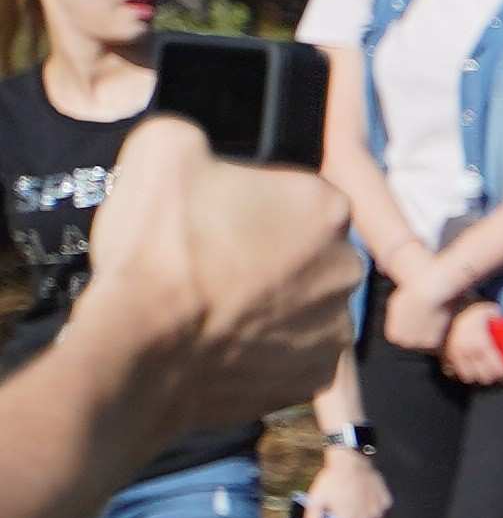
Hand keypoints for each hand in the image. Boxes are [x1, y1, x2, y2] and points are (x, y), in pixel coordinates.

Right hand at [73, 128, 354, 435]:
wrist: (139, 346)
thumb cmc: (156, 245)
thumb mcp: (163, 150)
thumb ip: (197, 138)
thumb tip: (201, 152)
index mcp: (326, 205)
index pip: (296, 194)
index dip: (250, 204)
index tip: (214, 219)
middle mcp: (348, 267)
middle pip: (307, 252)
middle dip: (267, 255)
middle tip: (210, 263)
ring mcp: (336, 329)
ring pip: (302, 305)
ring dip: (269, 304)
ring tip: (210, 307)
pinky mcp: (315, 379)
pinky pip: (291, 355)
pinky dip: (262, 351)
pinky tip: (221, 343)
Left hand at [306, 443, 389, 517]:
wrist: (350, 460)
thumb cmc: (332, 480)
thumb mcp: (315, 500)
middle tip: (344, 508)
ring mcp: (379, 511)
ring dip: (363, 516)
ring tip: (354, 501)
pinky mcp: (386, 502)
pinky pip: (381, 512)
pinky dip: (373, 508)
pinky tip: (364, 497)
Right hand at [435, 302, 502, 386]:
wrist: (450, 308)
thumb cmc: (472, 310)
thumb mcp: (491, 312)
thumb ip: (501, 323)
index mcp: (482, 345)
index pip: (497, 369)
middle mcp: (469, 352)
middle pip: (484, 377)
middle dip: (492, 377)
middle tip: (497, 374)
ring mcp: (456, 355)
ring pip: (468, 377)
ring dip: (476, 376)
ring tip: (482, 372)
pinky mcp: (445, 354)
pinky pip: (451, 372)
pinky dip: (459, 372)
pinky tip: (467, 368)